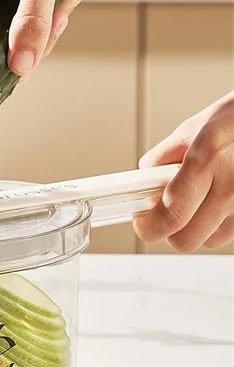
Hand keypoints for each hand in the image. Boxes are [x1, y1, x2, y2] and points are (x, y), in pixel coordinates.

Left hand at [134, 93, 233, 250]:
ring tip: (202, 198)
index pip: (170, 212)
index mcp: (208, 157)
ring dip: (198, 227)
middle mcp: (233, 185)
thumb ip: (165, 156)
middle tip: (166, 212)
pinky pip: (232, 232)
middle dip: (169, 229)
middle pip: (186, 239)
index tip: (142, 221)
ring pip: (210, 240)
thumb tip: (144, 182)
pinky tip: (222, 198)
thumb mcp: (196, 126)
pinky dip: (221, 222)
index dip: (149, 225)